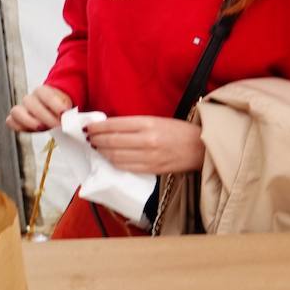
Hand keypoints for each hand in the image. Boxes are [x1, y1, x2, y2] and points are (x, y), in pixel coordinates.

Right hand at [6, 85, 72, 132]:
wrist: (55, 114)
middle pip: (30, 102)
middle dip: (44, 115)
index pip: (44, 93)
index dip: (54, 103)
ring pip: (16, 111)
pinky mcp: (17, 120)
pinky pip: (11, 121)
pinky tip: (31, 131)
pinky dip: (18, 126)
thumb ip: (70, 112)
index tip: (65, 114)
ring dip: (29, 121)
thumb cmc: (63, 112)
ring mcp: (21, 109)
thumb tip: (73, 120)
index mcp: (43, 91)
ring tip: (43, 128)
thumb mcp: (69, 108)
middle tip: (56, 125)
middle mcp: (30, 98)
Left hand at [85, 116, 204, 173]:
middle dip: (96, 140)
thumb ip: (133, 124)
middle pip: (112, 141)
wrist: (201, 148)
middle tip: (89, 138)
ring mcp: (149, 156)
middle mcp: (147, 140)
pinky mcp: (152, 169)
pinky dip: (114, 162)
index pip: (114, 125)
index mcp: (148, 123)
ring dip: (102, 152)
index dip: (97, 127)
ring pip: (116, 156)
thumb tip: (109, 127)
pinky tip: (110, 157)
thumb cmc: (178, 131)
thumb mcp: (156, 120)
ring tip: (97, 147)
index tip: (88, 127)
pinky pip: (126, 167)